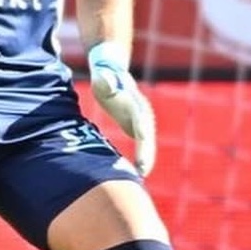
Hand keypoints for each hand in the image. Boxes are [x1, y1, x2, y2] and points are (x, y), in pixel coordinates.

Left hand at [88, 43, 155, 176]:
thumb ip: (104, 81)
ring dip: (146, 159)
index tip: (141, 160)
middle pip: (147, 138)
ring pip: (147, 143)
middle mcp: (143, 114)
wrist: (112, 73)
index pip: (142, 128)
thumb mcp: (103, 78)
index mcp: (136, 105)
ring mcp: (141, 121)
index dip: (143, 145)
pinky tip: (136, 173)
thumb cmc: (105, 77)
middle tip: (142, 173)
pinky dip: (141, 157)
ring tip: (140, 176)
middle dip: (147, 155)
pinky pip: (142, 144)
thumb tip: (105, 81)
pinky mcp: (136, 126)